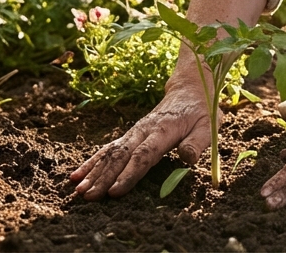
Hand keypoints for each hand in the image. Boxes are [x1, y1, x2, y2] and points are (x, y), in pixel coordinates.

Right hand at [69, 82, 212, 199]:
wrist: (189, 88)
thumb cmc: (202, 111)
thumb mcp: (209, 125)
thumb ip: (197, 142)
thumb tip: (187, 159)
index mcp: (164, 130)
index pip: (144, 155)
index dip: (129, 174)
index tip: (115, 192)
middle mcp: (144, 130)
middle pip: (121, 156)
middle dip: (104, 178)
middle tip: (89, 197)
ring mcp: (134, 132)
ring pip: (110, 152)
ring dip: (94, 171)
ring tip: (78, 190)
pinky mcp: (130, 135)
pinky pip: (108, 149)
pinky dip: (92, 162)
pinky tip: (76, 175)